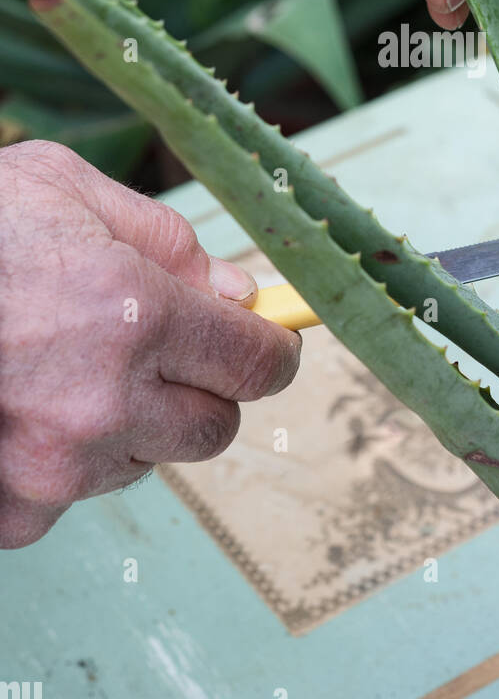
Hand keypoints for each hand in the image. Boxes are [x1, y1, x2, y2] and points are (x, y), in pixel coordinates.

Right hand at [0, 141, 299, 547]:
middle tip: (163, 352)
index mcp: (133, 313)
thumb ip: (167, 241)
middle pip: (214, 427)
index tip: (271, 345)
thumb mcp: (67, 189)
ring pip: (142, 460)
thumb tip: (237, 293)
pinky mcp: (9, 509)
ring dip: (126, 422)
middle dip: (204, 388)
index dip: (273, 352)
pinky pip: (69, 497)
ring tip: (61, 367)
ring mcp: (51, 466)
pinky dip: (59, 461)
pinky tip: (20, 408)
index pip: (255, 364)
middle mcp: (102, 402)